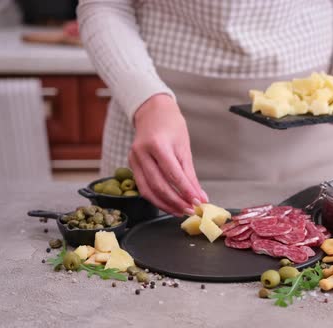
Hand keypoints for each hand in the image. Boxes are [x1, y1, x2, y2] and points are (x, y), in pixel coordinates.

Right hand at [129, 94, 207, 215]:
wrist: (152, 111)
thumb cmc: (171, 126)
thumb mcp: (184, 147)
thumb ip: (190, 175)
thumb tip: (200, 197)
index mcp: (157, 144)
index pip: (173, 174)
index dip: (186, 191)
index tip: (198, 202)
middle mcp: (142, 152)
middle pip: (158, 185)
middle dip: (176, 202)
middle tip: (191, 210)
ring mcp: (134, 159)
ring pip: (148, 190)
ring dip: (165, 205)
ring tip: (181, 211)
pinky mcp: (131, 165)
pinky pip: (143, 187)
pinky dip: (156, 199)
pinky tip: (168, 204)